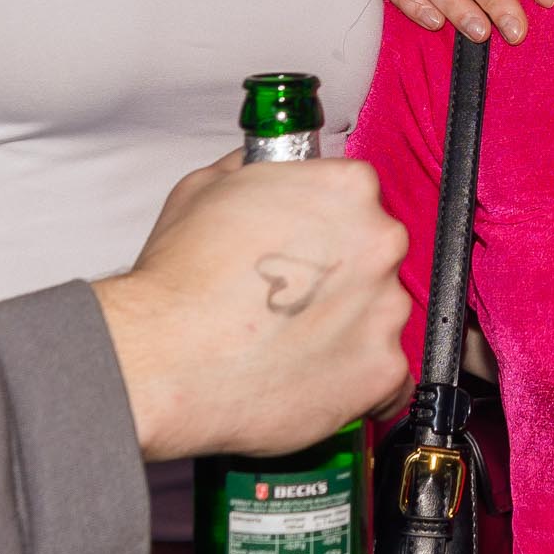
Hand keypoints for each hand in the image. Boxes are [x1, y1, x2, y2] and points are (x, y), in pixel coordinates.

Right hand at [93, 150, 409, 463]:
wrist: (165, 359)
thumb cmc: (180, 281)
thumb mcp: (207, 187)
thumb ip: (258, 171)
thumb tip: (269, 172)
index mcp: (346, 190)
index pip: (357, 196)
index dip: (326, 224)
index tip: (308, 245)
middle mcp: (379, 244)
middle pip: (376, 254)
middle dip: (342, 275)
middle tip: (295, 298)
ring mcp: (386, 310)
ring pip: (382, 315)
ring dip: (349, 328)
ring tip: (294, 343)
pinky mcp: (383, 371)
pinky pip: (388, 379)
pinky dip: (358, 382)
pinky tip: (316, 377)